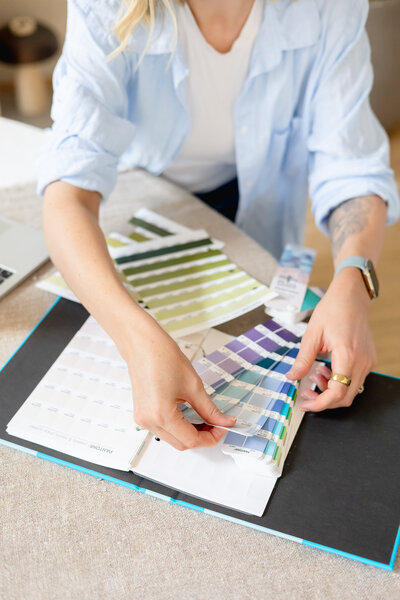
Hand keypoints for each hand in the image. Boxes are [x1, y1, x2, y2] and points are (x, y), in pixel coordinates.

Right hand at [125, 317, 235, 449]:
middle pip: (181, 443)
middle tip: (217, 424)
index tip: (223, 428)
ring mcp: (143, 419)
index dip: (211, 437)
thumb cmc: (162, 357)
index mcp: (162, 415)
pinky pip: (163, 430)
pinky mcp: (141, 414)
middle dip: (202, 437)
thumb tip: (224, 422)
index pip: (191, 440)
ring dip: (190, 433)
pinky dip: (179, 427)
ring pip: (172, 438)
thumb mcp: (194, 385)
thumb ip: (210, 409)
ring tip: (205, 419)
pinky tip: (190, 415)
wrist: (142, 344)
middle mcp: (149, 421)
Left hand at [286, 268, 376, 410]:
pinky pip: (355, 380)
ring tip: (316, 374)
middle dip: (324, 401)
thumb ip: (302, 359)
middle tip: (306, 393)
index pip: (337, 393)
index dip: (320, 404)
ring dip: (331, 390)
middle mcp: (361, 362)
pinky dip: (340, 382)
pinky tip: (327, 369)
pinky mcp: (368, 360)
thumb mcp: (311, 334)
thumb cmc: (333, 310)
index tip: (305, 403)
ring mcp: (368, 361)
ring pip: (351, 391)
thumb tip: (292, 377)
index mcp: (347, 356)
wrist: (351, 296)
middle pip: (345, 398)